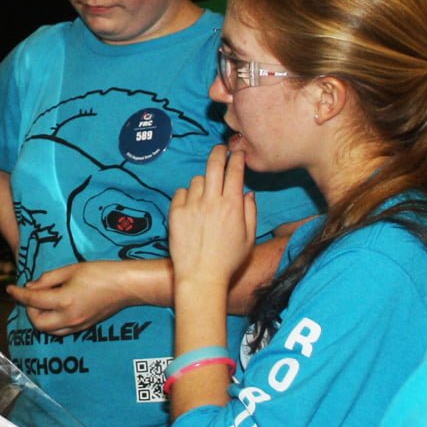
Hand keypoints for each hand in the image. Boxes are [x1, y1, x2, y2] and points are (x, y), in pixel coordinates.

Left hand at [9, 260, 139, 335]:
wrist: (127, 285)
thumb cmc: (101, 272)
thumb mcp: (71, 269)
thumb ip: (48, 279)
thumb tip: (31, 286)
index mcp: (64, 300)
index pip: (33, 300)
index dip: (19, 293)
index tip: (10, 288)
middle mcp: (69, 317)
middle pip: (38, 323)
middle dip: (30, 310)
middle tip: (32, 295)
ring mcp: (78, 325)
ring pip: (49, 330)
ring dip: (41, 318)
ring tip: (43, 302)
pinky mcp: (85, 327)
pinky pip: (62, 330)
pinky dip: (53, 322)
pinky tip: (55, 308)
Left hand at [169, 145, 256, 290]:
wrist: (201, 276)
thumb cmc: (228, 260)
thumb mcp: (249, 237)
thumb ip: (250, 212)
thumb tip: (247, 193)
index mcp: (232, 206)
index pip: (235, 172)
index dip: (237, 158)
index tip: (237, 153)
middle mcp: (211, 201)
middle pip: (213, 166)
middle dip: (218, 153)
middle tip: (220, 150)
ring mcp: (191, 206)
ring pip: (197, 180)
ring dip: (203, 182)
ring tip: (206, 195)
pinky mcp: (175, 213)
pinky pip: (181, 193)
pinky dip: (187, 195)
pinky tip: (191, 206)